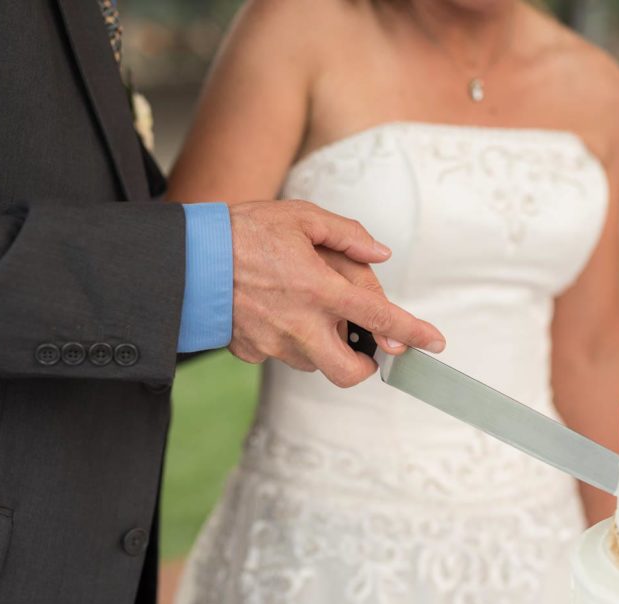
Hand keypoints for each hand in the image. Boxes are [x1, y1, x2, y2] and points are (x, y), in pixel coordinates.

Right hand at [227, 200, 445, 386]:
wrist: (185, 257)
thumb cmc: (244, 231)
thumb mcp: (301, 216)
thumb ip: (347, 236)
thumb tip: (379, 254)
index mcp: (319, 289)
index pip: (380, 319)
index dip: (412, 333)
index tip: (434, 344)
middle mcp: (300, 325)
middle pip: (349, 371)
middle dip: (365, 365)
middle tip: (364, 344)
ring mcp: (273, 344)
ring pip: (315, 363)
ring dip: (324, 345)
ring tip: (305, 307)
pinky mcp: (250, 351)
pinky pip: (281, 355)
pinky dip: (289, 340)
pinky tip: (274, 311)